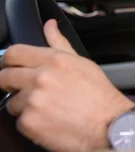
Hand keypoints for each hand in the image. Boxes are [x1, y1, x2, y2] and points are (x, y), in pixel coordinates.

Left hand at [0, 19, 133, 151]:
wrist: (108, 125)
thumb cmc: (99, 96)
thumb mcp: (82, 63)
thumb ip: (60, 43)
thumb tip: (50, 26)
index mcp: (55, 60)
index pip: (15, 52)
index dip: (10, 60)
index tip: (11, 66)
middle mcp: (41, 78)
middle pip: (5, 76)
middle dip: (12, 84)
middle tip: (26, 91)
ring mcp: (33, 101)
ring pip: (12, 102)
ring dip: (24, 106)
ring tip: (46, 109)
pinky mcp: (29, 122)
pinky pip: (18, 121)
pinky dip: (30, 122)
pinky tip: (48, 120)